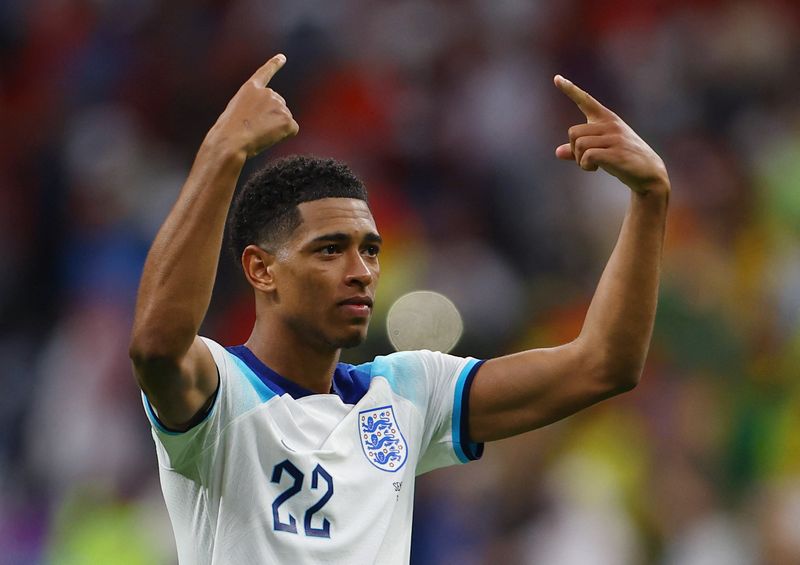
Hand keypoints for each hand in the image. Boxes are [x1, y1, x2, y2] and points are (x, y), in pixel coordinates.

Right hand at [207, 54, 298, 157]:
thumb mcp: (236, 113)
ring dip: (275, 129)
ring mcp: (279, 105)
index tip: (282, 57)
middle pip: (279, 106)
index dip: (274, 65)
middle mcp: (267, 93)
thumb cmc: (228, 132)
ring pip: (284, 120)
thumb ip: (253, 109)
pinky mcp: (287, 119)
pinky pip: (292, 130)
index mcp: (250, 89)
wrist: (231, 140)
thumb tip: (270, 121)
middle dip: (271, 118)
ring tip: (258, 133)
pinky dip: (284, 136)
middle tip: (254, 129)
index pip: (264, 73)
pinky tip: (269, 137)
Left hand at [554, 75, 668, 196]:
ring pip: (578, 145)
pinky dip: (585, 165)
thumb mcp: (601, 151)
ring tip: (593, 165)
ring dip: (580, 160)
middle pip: (573, 132)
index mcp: (607, 118)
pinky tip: (595, 168)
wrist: (649, 173)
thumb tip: (557, 152)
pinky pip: (587, 156)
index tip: (557, 78)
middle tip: (587, 159)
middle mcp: (610, 124)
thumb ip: (579, 150)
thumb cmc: (623, 160)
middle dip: (574, 150)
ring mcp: (615, 137)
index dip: (570, 89)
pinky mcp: (616, 152)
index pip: (586, 100)